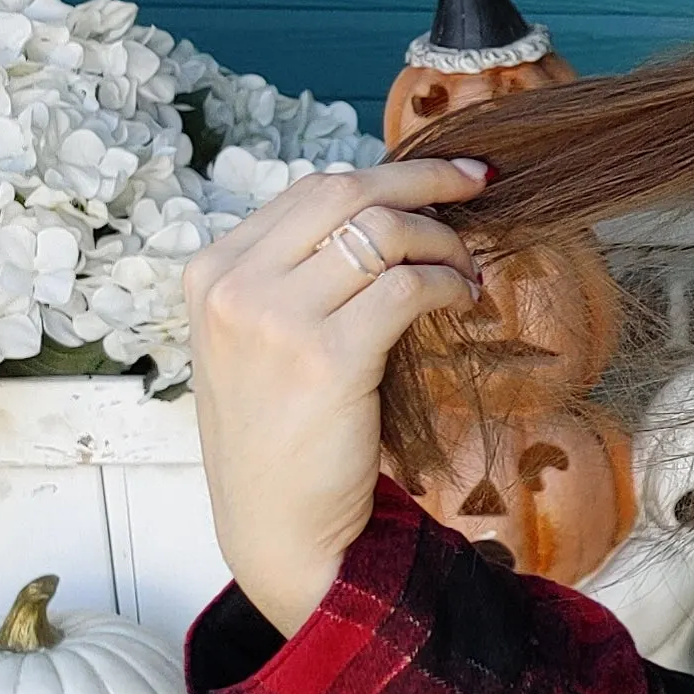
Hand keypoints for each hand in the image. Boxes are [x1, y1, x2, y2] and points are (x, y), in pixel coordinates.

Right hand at [185, 160, 489, 638]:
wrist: (275, 521)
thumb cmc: (280, 429)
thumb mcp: (261, 337)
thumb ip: (298, 273)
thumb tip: (389, 211)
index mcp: (212, 271)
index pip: (312, 189)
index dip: (389, 173)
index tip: (447, 176)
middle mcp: (234, 286)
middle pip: (346, 193)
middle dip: (425, 179)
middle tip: (481, 184)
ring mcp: (274, 320)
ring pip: (383, 233)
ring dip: (443, 242)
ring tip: (468, 269)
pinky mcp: (326, 358)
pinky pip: (408, 287)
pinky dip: (448, 284)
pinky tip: (462, 300)